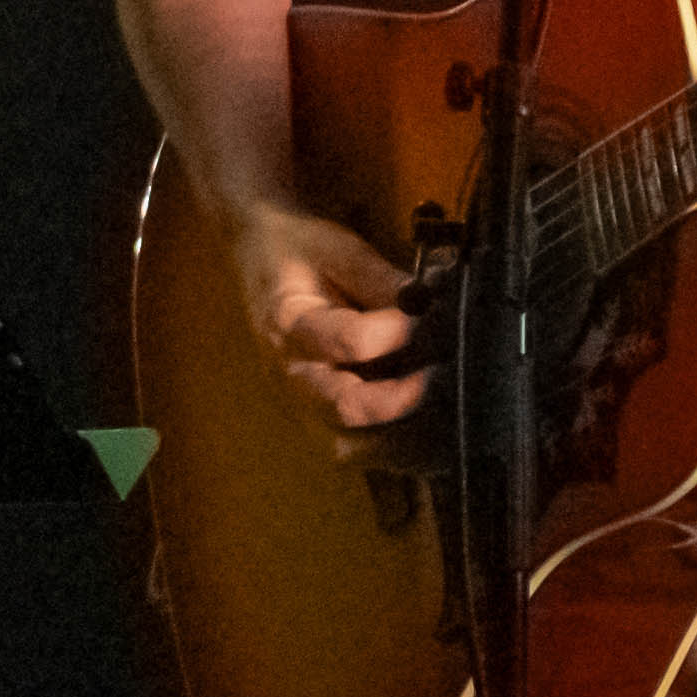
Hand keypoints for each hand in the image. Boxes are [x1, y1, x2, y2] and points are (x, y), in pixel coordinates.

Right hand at [237, 200, 431, 450]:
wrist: (256, 258)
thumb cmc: (299, 250)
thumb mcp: (338, 248)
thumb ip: (383, 280)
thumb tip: (434, 303)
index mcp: (289, 321)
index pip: (349, 341)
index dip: (397, 334)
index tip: (432, 317)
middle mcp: (289, 370)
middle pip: (344, 406)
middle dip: (401, 400)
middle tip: (441, 378)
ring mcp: (297, 399)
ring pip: (347, 442)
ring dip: (396, 435)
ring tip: (438, 413)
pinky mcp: (310, 415)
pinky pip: (349, 448)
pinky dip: (386, 447)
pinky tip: (420, 432)